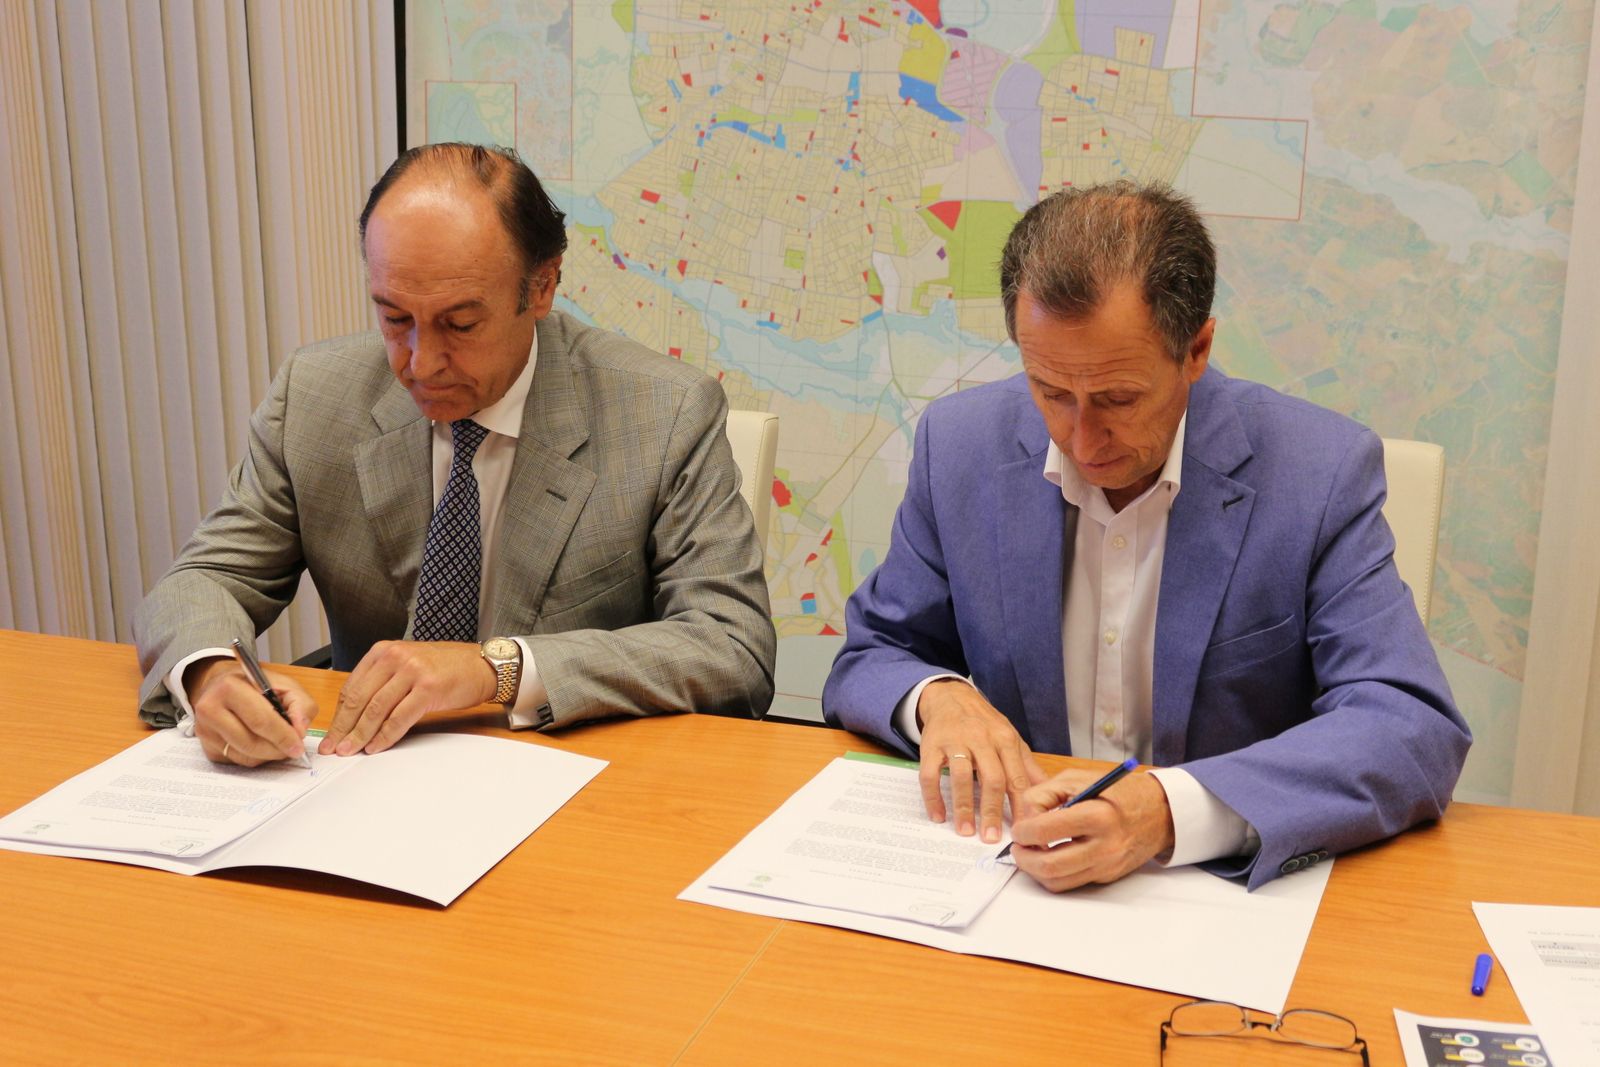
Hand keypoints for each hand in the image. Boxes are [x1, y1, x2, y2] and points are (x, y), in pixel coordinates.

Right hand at [187, 657, 316, 765]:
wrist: (220, 685)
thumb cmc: (254, 684)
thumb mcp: (283, 683)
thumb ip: (300, 704)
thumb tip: (300, 730)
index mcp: (229, 688)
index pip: (260, 720)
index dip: (283, 736)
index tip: (298, 746)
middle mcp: (210, 710)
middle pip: (251, 743)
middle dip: (277, 749)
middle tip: (293, 750)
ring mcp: (205, 731)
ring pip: (245, 756)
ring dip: (268, 755)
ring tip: (279, 745)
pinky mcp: (206, 747)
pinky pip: (237, 761)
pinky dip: (255, 758)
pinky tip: (262, 745)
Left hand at [319, 641, 495, 755]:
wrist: (482, 665)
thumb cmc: (446, 668)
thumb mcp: (407, 665)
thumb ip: (383, 681)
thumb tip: (355, 714)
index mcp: (384, 650)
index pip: (352, 686)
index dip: (339, 714)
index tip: (331, 734)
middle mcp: (395, 657)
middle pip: (359, 699)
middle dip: (343, 728)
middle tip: (333, 748)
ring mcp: (412, 671)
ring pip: (375, 710)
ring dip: (360, 735)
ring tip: (350, 751)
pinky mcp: (428, 688)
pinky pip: (399, 718)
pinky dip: (385, 736)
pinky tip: (375, 747)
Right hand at [916, 680, 1048, 843]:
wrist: (951, 697)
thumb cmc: (984, 724)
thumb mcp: (1011, 739)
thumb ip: (1027, 767)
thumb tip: (1048, 795)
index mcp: (1005, 740)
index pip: (1017, 778)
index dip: (1021, 807)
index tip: (1024, 831)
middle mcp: (982, 739)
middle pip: (991, 779)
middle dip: (992, 811)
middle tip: (992, 838)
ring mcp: (955, 741)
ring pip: (961, 777)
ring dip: (963, 807)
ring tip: (966, 831)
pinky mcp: (931, 745)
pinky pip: (930, 774)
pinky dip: (933, 797)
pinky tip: (938, 816)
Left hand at [1008, 768, 1174, 890]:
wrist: (1160, 812)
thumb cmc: (1118, 792)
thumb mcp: (1078, 778)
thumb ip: (1044, 794)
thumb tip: (1023, 818)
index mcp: (1096, 815)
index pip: (1046, 831)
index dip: (1022, 831)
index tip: (1018, 828)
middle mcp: (1104, 846)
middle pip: (1049, 866)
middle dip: (1023, 858)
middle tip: (1018, 846)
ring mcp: (1107, 866)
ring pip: (1057, 882)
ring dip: (1035, 871)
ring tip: (1030, 853)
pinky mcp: (1107, 877)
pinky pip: (1072, 882)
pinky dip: (1054, 874)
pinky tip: (1050, 857)